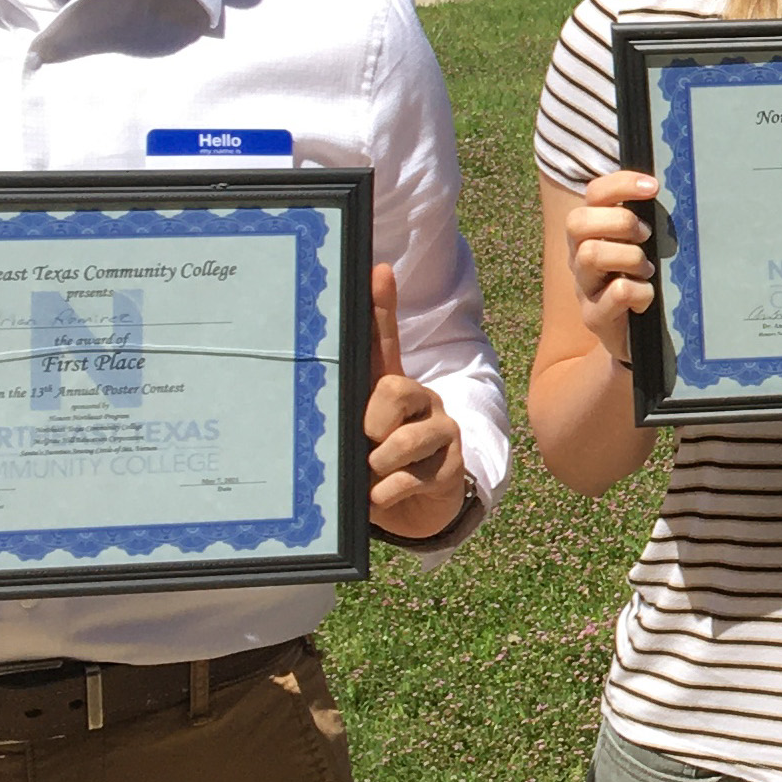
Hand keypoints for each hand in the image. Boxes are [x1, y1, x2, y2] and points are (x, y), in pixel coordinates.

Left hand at [362, 262, 465, 540]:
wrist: (414, 509)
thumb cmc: (375, 462)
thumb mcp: (354, 433)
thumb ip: (346, 404)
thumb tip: (330, 367)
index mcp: (391, 385)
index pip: (385, 339)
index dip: (382, 306)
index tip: (378, 272)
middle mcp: (420, 400)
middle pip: (395, 389)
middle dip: (374, 420)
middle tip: (365, 440)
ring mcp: (440, 431)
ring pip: (406, 438)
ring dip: (379, 462)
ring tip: (371, 473)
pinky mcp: (451, 465)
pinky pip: (413, 476)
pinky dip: (387, 492)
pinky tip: (380, 496)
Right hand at [564, 169, 661, 361]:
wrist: (634, 338)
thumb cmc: (641, 282)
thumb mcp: (642, 247)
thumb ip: (645, 220)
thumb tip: (669, 188)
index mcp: (590, 232)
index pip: (593, 195)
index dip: (620, 184)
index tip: (654, 187)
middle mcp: (578, 256)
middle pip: (578, 222)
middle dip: (619, 222)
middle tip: (647, 235)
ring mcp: (583, 287)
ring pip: (591, 255)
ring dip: (630, 257)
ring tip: (648, 269)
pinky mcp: (594, 316)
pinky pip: (618, 293)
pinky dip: (641, 291)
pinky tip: (648, 296)